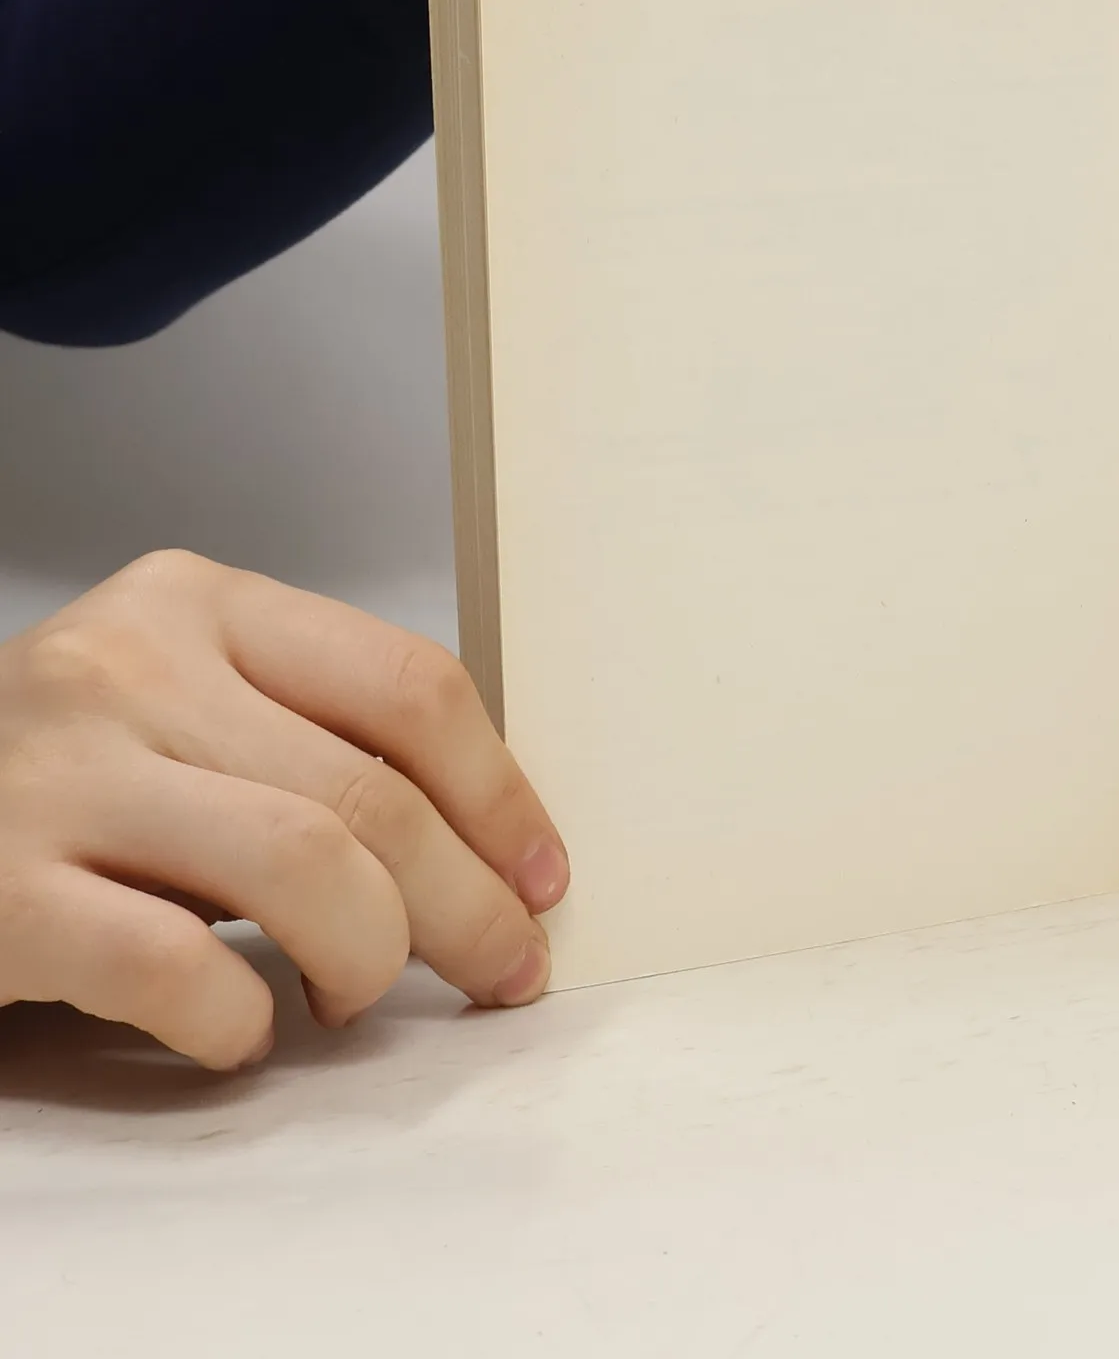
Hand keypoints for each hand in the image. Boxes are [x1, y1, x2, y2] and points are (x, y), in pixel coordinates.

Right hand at [0, 552, 567, 1069]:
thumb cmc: (61, 772)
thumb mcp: (184, 703)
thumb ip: (307, 735)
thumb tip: (486, 846)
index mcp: (202, 605)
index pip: (409, 686)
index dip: (501, 794)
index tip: (542, 877)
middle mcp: (130, 667)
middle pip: (373, 791)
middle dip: (472, 903)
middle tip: (508, 970)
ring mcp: (56, 775)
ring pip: (306, 865)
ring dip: (373, 955)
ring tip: (358, 999)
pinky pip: (177, 967)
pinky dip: (240, 1020)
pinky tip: (244, 1033)